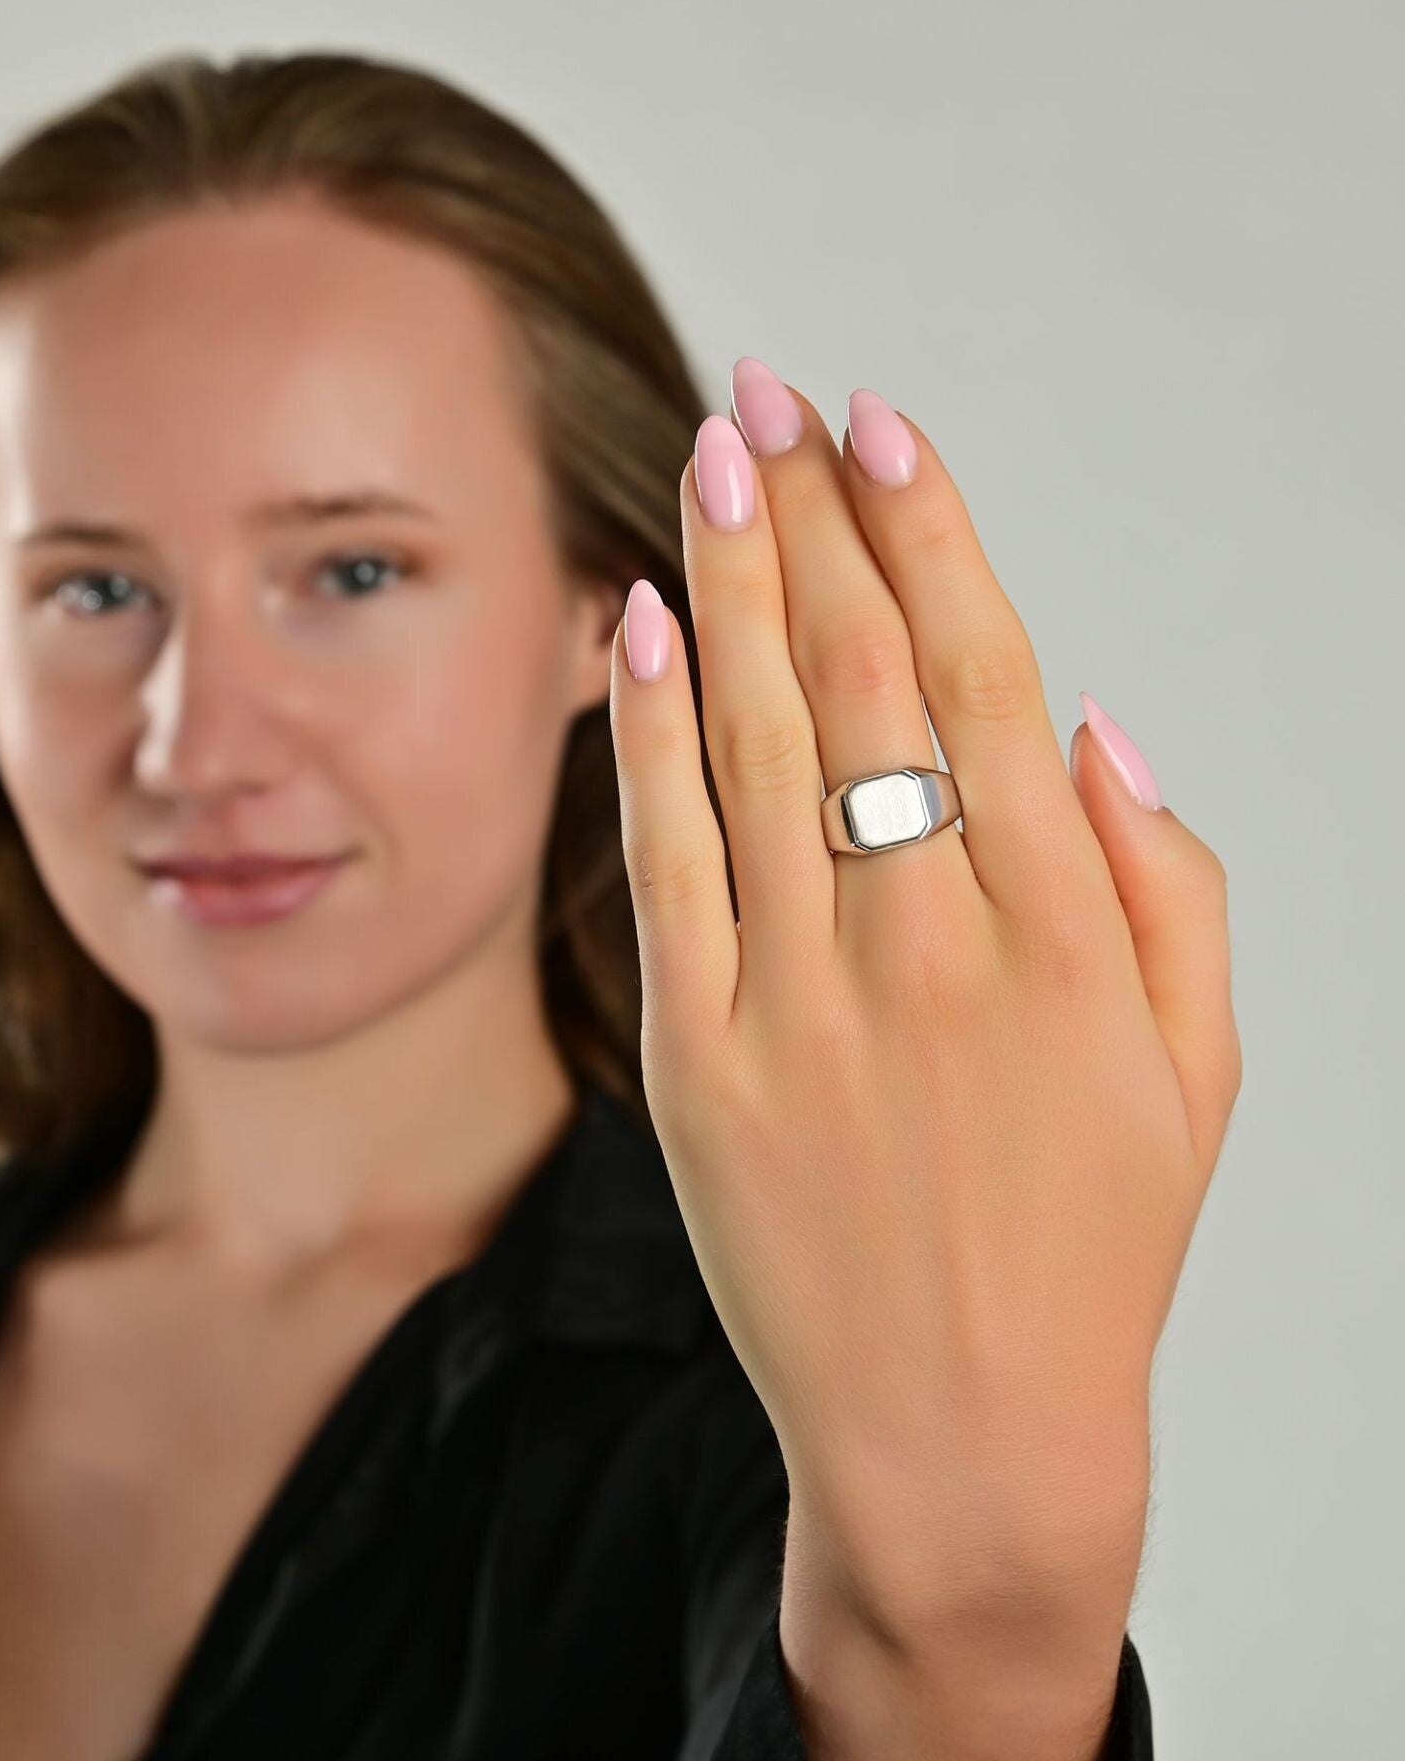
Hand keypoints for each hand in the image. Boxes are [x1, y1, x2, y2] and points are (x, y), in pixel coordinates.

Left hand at [607, 366, 1240, 1620]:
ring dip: (728, 582)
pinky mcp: (701, 1063)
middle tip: (772, 396)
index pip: (983, 678)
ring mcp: (806, 1004)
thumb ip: (1169, 888)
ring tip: (711, 459)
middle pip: (858, 678)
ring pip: (755, 743)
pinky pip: (670, 864)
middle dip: (813, 517)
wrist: (961, 1439)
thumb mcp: (1195, 1074)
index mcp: (1067, 932)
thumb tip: (1095, 724)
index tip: (884, 429)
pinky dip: (652, 735)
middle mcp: (934, 945)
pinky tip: (642, 625)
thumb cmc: (1089, 1246)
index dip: (927, 536)